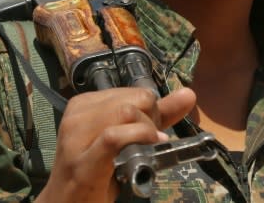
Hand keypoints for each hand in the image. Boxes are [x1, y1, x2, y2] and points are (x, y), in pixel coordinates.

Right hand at [34, 86, 195, 202]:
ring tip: (142, 151)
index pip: (135, 92)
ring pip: (126, 112)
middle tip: (148, 144)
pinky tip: (142, 153)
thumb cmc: (96, 171)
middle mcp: (78, 114)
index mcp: (86, 104)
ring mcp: (76, 137)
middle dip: (152, 121)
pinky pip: (114, 137)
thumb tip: (188, 95)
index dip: (151, 112)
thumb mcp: (125, 138)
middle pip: (134, 99)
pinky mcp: (82, 161)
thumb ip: (156, 116)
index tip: (149, 134)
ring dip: (145, 133)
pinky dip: (136, 141)